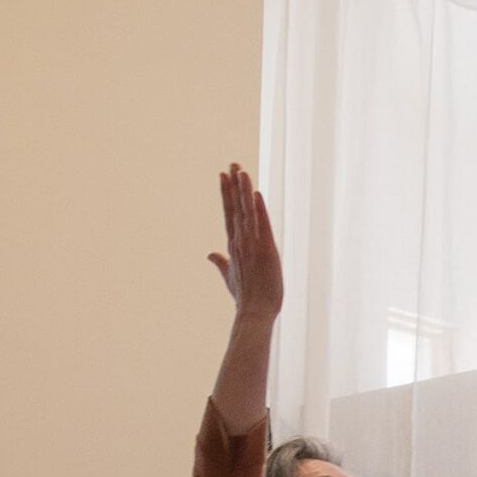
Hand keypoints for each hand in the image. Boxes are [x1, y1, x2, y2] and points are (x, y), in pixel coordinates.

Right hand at [207, 164, 282, 318]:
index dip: (226, 193)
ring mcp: (252, 245)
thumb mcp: (230, 277)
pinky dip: (259, 210)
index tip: (223, 175)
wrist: (255, 313)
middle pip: (235, 208)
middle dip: (233, 185)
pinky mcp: (266, 251)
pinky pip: (262, 226)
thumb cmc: (245, 297)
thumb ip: (221, 262)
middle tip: (232, 164)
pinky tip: (256, 194)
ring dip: (244, 191)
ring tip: (241, 171)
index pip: (229, 214)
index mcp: (234, 246)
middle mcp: (241, 242)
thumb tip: (210, 254)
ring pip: (247, 212)